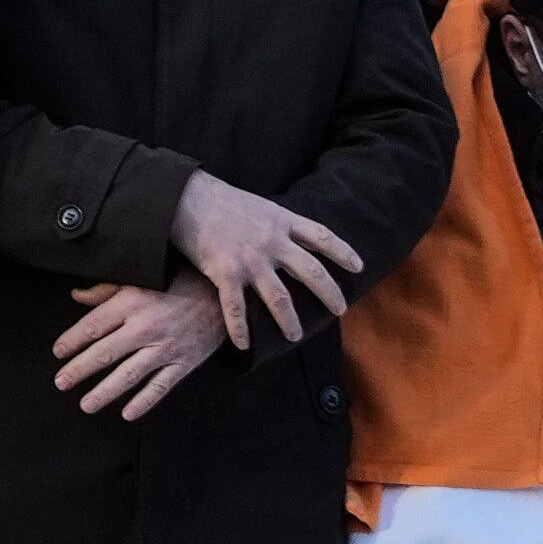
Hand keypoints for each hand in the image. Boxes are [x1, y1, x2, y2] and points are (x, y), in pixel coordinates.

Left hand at [53, 283, 224, 423]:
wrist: (221, 294)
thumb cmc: (176, 282)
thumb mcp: (139, 278)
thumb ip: (106, 290)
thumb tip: (76, 296)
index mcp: (130, 304)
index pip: (92, 326)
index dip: (71, 341)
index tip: (58, 352)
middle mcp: (145, 328)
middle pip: (104, 353)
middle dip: (79, 370)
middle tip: (61, 382)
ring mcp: (165, 348)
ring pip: (129, 375)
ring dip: (104, 392)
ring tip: (85, 405)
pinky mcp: (184, 363)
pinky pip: (161, 386)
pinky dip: (144, 402)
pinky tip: (127, 413)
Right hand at [163, 171, 367, 343]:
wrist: (184, 198)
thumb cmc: (219, 200)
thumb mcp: (258, 204)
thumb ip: (276, 222)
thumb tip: (289, 236)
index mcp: (281, 221)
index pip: (322, 237)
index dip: (343, 252)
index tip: (359, 267)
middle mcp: (272, 242)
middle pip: (311, 272)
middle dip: (329, 293)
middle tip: (340, 310)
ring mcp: (250, 260)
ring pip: (280, 298)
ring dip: (290, 321)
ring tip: (295, 336)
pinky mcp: (225, 273)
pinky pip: (237, 309)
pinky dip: (241, 329)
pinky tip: (245, 345)